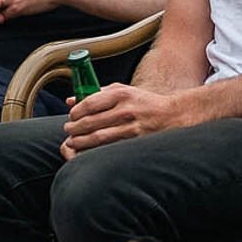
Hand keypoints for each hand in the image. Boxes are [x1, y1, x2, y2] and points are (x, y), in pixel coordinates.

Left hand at [60, 84, 181, 158]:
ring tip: (74, 141)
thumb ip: (97, 93)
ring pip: (97, 137)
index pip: (90, 103)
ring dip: (81, 141)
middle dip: (74, 128)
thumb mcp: (123, 91)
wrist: (172, 115)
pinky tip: (87, 150)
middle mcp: (126, 109)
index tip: (71, 116)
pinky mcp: (135, 141)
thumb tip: (70, 100)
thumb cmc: (144, 103)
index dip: (76, 112)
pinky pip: (108, 147)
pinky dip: (94, 150)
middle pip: (90, 122)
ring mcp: (131, 127)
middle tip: (69, 130)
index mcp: (122, 94)